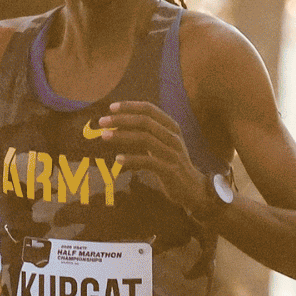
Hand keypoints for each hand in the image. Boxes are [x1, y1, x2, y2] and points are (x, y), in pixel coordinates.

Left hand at [93, 101, 208, 216]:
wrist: (193, 188)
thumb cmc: (172, 163)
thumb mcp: (164, 143)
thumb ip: (148, 133)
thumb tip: (119, 124)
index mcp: (172, 127)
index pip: (150, 109)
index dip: (130, 106)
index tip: (111, 108)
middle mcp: (173, 137)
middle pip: (145, 121)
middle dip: (121, 119)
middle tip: (102, 122)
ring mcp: (172, 153)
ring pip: (145, 138)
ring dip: (122, 136)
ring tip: (104, 136)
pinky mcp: (169, 170)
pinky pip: (148, 161)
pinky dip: (131, 159)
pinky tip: (118, 159)